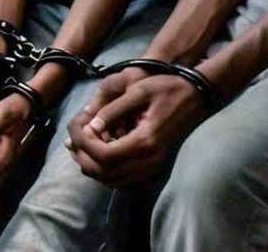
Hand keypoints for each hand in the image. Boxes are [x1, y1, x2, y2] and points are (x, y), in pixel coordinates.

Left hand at [67, 74, 206, 186]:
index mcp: (144, 140)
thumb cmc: (167, 88)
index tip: (75, 126)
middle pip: (104, 173)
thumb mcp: (137, 91)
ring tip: (78, 146)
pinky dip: (106, 170)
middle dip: (82, 157)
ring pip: (112, 180)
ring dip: (91, 166)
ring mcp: (153, 166)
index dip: (83, 143)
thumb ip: (112, 110)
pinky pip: (124, 179)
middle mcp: (149, 160)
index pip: (103, 155)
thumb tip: (90, 127)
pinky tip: (96, 153)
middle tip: (70, 139)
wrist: (197, 96)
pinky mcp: (154, 166)